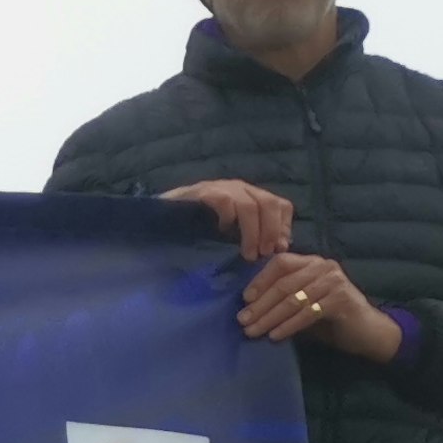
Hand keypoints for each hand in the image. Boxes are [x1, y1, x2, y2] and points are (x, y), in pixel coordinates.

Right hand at [162, 178, 293, 259]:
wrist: (157, 216)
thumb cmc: (194, 229)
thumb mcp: (229, 234)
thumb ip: (251, 237)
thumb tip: (277, 249)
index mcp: (249, 197)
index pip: (280, 205)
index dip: (284, 227)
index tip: (280, 250)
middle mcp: (240, 188)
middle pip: (270, 203)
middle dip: (272, 231)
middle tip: (264, 255)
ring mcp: (221, 188)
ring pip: (251, 205)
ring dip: (253, 233)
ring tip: (248, 254)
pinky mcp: (203, 191)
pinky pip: (225, 202)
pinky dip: (228, 219)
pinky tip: (221, 232)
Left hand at [239, 251, 400, 361]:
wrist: (367, 332)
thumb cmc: (331, 319)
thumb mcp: (304, 303)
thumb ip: (284, 299)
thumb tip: (249, 308)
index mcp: (312, 263)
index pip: (281, 263)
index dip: (260, 280)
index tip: (244, 300)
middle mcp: (323, 266)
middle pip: (284, 283)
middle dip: (260, 304)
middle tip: (242, 321)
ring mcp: (333, 281)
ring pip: (293, 299)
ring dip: (270, 318)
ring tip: (253, 332)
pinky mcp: (340, 299)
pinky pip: (307, 313)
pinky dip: (288, 326)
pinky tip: (275, 336)